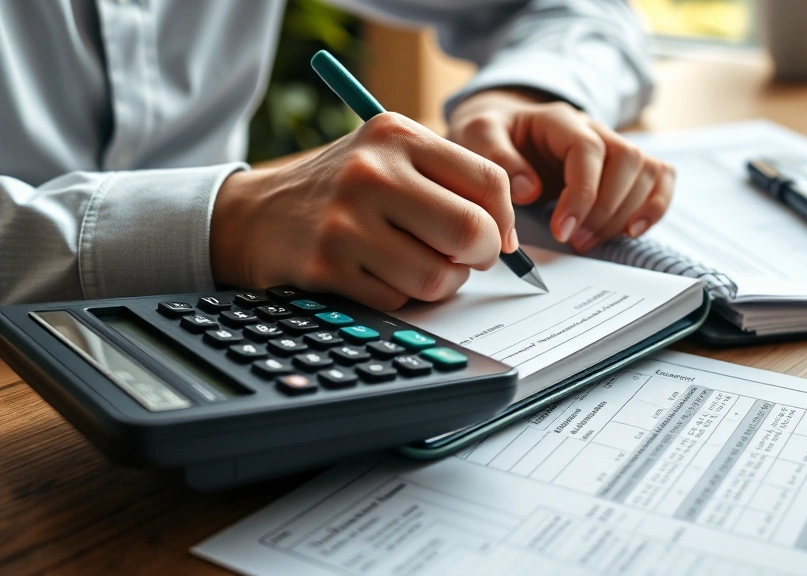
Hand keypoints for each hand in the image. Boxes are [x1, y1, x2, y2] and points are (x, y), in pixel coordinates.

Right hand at [210, 113, 515, 309]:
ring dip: (442, 283)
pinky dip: (400, 296)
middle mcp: (371, 172)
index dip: (505, 220)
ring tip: (421, 266)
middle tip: (469, 260)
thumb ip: (450, 181)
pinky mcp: (327, 265)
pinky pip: (399, 300)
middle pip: (471, 232)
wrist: (255, 214)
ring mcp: (346, 221)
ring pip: (438, 277)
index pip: (489, 181)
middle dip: (482, 257)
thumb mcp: (390, 158)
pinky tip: (378, 275)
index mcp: (396, 136)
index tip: (498, 237)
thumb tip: (507, 237)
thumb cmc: (343, 189)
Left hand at [448, 88, 674, 252]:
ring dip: (624, 214)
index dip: (583, 193)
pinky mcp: (624, 166)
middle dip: (604, 210)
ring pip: (646, 171)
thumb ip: (498, 159)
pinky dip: (655, 206)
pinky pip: (660, 177)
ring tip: (586, 242)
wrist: (503, 127)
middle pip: (626, 160)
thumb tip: (529, 190)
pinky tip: (632, 231)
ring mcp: (613, 144)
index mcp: (559, 120)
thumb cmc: (492, 134)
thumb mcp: (477, 135)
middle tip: (573, 242)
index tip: (561, 229)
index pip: (588, 150)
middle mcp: (594, 127)